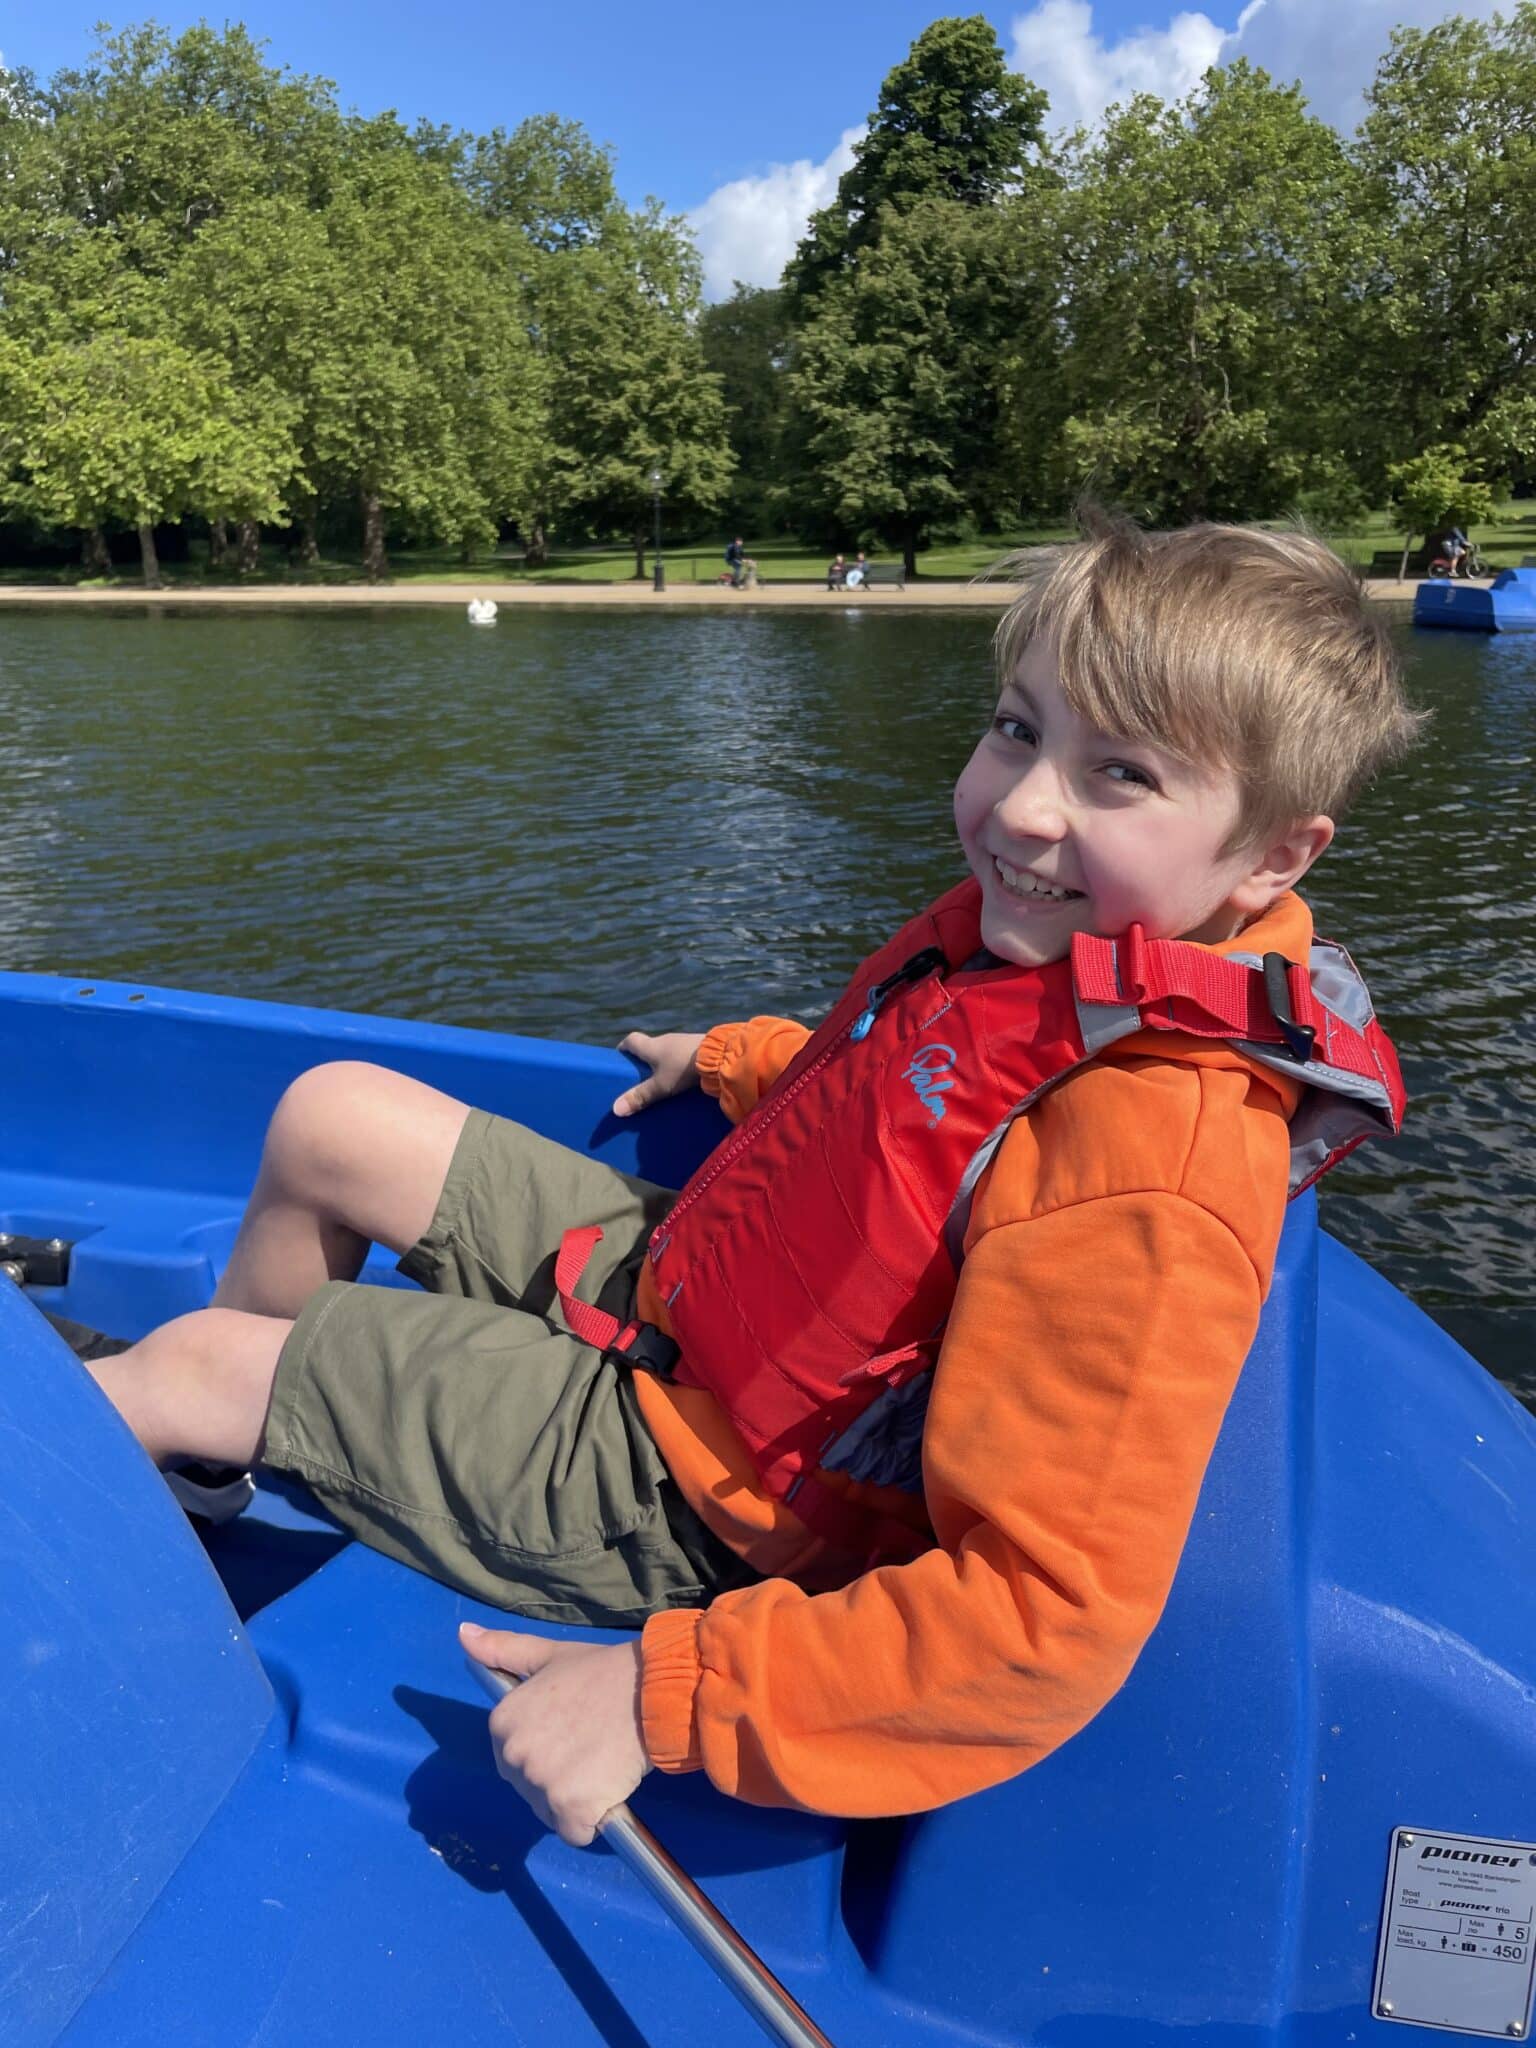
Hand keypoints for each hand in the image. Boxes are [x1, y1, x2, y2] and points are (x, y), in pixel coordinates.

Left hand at [459, 1622, 649, 1846]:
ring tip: (601, 1766)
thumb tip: (463, 1634)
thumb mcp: (548, 1655)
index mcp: (502, 1723)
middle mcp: (515, 1756)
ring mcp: (542, 1785)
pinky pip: (575, 1833)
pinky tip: (609, 1791)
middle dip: (556, 1780)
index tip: (570, 1734)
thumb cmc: (602, 1672)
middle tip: (590, 1748)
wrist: (650, 1691)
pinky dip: (592, 1821)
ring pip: (551, 1812)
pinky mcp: (571, 1810)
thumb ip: (502, 1649)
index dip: (543, 1752)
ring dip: (574, 1802)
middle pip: (529, 1789)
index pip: (511, 1760)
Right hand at [612, 1030, 704, 1117]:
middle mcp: (666, 1039)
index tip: (620, 1060)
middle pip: (649, 1046)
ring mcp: (683, 1041)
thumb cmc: (683, 1069)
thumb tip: (616, 1109)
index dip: (623, 1048)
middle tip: (641, 1077)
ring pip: (667, 1051)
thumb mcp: (660, 1086)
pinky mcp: (698, 1046)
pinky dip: (678, 1064)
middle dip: (644, 1060)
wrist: (718, 1057)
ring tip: (663, 1081)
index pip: (631, 1040)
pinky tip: (683, 1077)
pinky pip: (682, 1054)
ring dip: (663, 1062)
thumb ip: (640, 1097)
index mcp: (652, 1046)